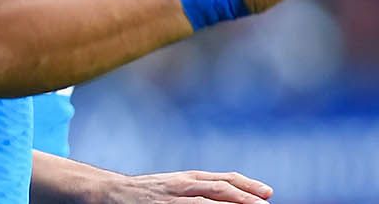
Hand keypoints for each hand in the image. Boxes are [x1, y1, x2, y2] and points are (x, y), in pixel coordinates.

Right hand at [103, 170, 272, 203]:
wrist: (110, 192)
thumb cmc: (147, 192)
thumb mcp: (174, 185)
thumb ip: (199, 189)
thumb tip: (234, 195)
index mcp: (188, 178)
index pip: (224, 179)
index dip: (247, 185)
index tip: (268, 193)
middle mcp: (182, 185)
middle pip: (220, 190)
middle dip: (245, 198)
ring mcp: (171, 199)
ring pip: (207, 203)